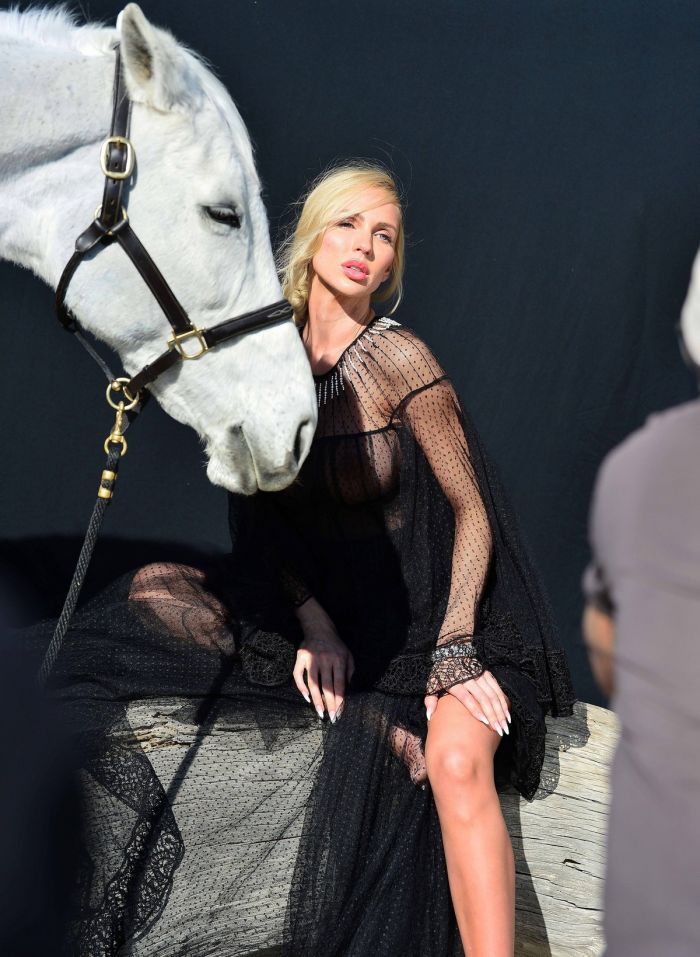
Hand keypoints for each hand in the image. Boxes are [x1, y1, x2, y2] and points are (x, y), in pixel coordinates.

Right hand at [293, 598, 354, 721]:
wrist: (319, 628)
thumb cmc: (336, 645)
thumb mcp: (348, 656)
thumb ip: (349, 672)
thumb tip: (346, 691)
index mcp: (338, 660)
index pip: (339, 684)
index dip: (339, 700)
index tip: (339, 712)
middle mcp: (324, 660)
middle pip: (327, 687)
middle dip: (329, 704)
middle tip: (331, 718)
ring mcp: (311, 659)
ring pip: (313, 684)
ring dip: (316, 700)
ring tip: (320, 713)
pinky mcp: (300, 657)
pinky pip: (298, 675)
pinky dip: (301, 687)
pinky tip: (306, 698)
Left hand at [424, 670, 510, 735]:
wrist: (451, 652)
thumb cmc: (441, 673)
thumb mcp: (432, 684)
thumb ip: (430, 701)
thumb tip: (430, 717)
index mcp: (455, 682)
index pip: (467, 697)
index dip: (475, 709)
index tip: (484, 721)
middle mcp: (469, 678)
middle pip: (483, 698)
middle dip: (493, 715)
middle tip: (499, 730)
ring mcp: (479, 675)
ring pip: (493, 694)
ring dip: (501, 710)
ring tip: (505, 725)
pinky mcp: (486, 673)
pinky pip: (497, 688)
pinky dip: (503, 701)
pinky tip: (507, 714)